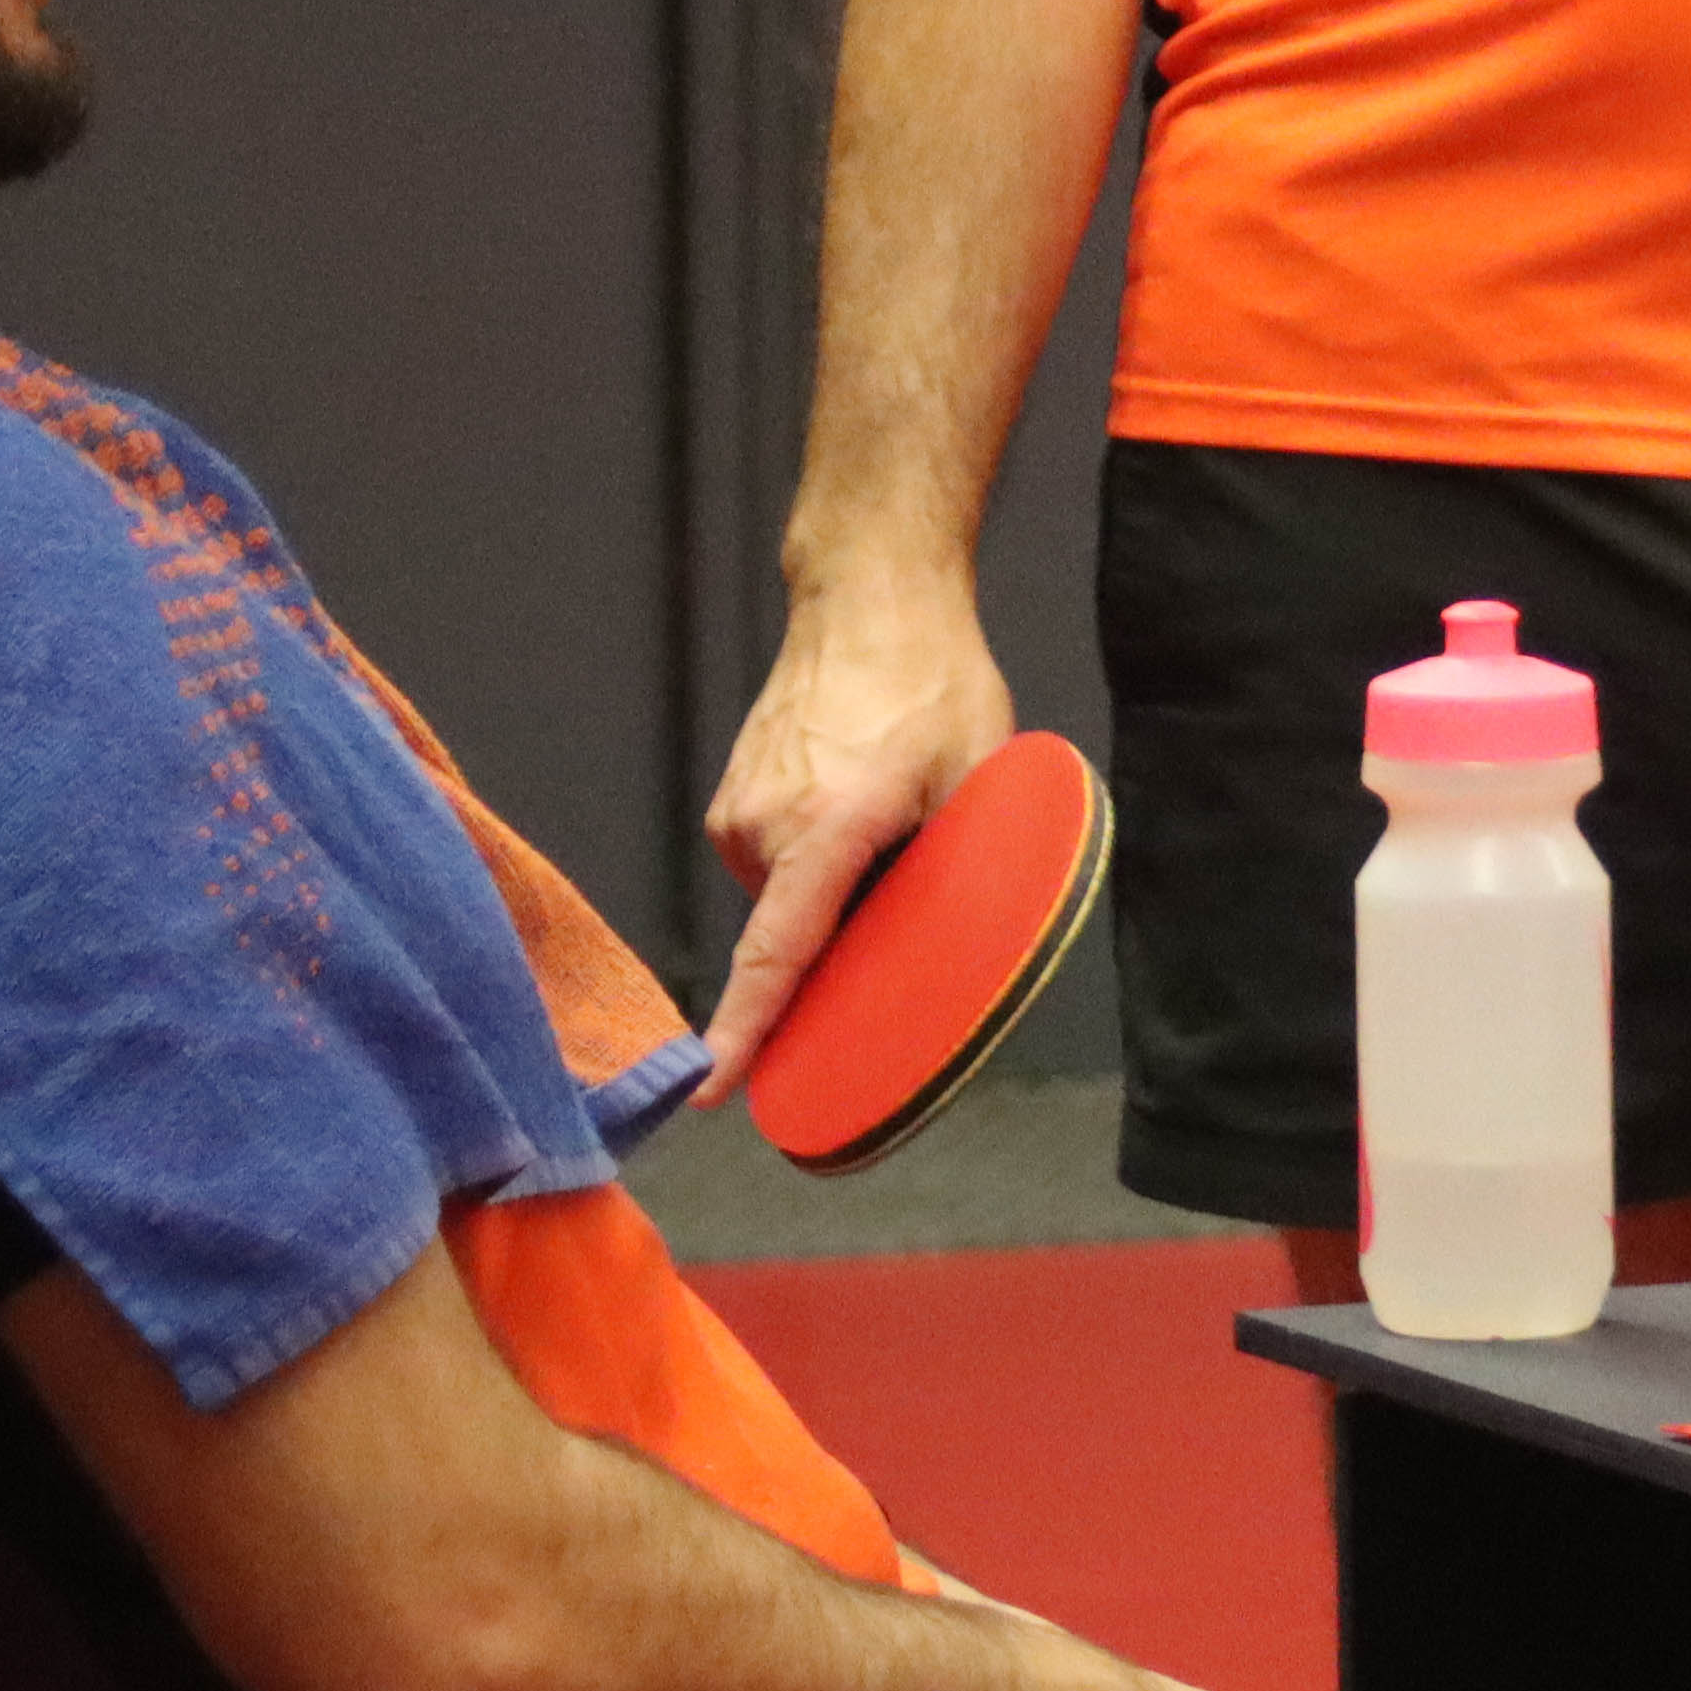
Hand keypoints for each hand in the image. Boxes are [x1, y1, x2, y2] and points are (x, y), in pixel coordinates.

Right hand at [696, 568, 1016, 1087]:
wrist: (869, 599)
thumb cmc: (931, 681)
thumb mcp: (977, 777)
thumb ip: (959, 868)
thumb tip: (944, 952)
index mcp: (825, 829)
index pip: (778, 954)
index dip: (748, 1030)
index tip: (713, 1090)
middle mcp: (763, 828)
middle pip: (799, 934)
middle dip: (847, 941)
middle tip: (904, 877)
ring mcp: (737, 814)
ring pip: (790, 901)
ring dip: (835, 893)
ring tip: (887, 819)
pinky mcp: (731, 802)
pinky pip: (776, 867)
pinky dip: (814, 864)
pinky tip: (856, 809)